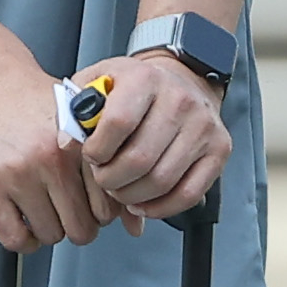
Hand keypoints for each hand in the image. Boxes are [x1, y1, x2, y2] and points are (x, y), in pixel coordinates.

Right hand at [0, 61, 103, 253]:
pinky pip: (14, 238)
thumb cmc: (37, 104)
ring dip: (50, 231)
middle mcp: (51, 159)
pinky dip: (23, 241)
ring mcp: (18, 174)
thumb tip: (136, 224)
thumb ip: (110, 165)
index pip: (108, 204)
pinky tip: (25, 224)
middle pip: (81, 228)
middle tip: (74, 216)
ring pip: (49, 235)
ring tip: (47, 212)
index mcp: (79, 143)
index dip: (104, 213)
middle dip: (80, 228)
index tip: (96, 208)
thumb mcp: (80, 122)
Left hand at [72, 52, 229, 224]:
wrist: (181, 78)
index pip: (117, 124)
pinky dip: (161, 208)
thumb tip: (66, 145)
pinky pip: (189, 194)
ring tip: (120, 190)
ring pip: (162, 181)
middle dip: (111, 181)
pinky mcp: (220, 148)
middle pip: (139, 160)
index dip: (96, 151)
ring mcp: (203, 125)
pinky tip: (143, 202)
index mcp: (145, 79)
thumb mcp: (97, 82)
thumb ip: (73, 110)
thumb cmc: (132, 88)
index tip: (90, 156)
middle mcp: (180, 99)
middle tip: (103, 179)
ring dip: (132, 197)